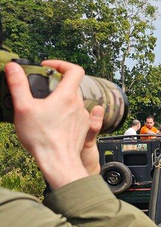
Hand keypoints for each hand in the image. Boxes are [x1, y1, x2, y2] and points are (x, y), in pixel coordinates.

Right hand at [5, 60, 102, 189]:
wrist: (58, 161)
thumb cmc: (42, 137)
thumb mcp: (24, 108)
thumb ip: (18, 85)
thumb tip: (13, 68)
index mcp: (67, 96)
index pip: (74, 70)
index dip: (61, 64)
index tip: (48, 67)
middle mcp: (78, 104)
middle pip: (72, 85)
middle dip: (56, 84)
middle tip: (41, 88)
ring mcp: (82, 117)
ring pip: (73, 101)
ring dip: (60, 100)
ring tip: (43, 108)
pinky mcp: (82, 128)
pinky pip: (74, 115)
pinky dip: (64, 113)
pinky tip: (51, 121)